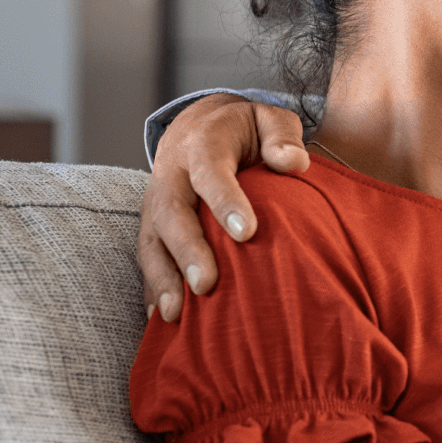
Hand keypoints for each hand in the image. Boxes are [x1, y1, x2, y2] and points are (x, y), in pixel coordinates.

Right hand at [139, 94, 307, 320]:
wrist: (200, 127)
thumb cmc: (246, 131)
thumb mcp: (269, 120)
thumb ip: (282, 136)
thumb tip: (294, 163)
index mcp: (202, 146)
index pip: (210, 172)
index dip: (225, 201)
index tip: (247, 233)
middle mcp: (171, 176)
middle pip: (172, 213)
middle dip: (187, 250)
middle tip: (207, 285)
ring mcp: (155, 205)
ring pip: (151, 242)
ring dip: (162, 279)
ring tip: (176, 314)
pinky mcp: (151, 228)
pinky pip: (147, 259)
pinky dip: (152, 290)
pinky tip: (163, 322)